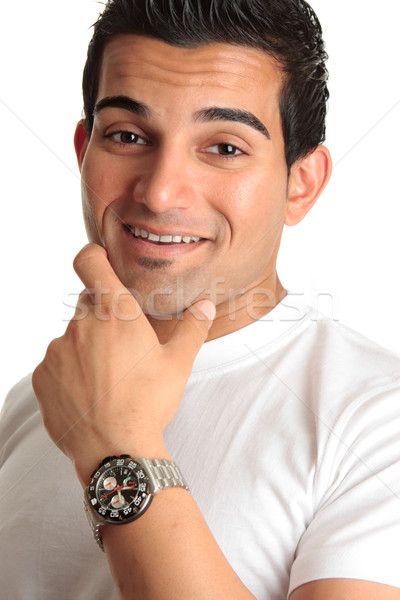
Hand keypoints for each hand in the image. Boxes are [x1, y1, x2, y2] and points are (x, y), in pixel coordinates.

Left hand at [32, 243, 214, 485]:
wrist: (115, 451)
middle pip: (87, 306)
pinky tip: (88, 395)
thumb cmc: (149, 403)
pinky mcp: (42, 376)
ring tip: (107, 380)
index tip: (100, 263)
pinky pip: (55, 364)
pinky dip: (68, 372)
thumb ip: (192, 328)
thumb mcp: (178, 363)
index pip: (89, 261)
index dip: (93, 257)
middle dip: (102, 319)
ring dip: (85, 348)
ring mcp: (57, 350)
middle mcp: (81, 324)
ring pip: (71, 337)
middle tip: (122, 348)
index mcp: (115, 313)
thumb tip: (205, 306)